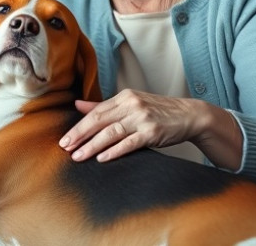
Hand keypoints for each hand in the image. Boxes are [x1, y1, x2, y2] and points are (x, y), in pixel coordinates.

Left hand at [58, 89, 204, 162]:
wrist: (190, 116)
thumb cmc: (158, 111)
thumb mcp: (131, 104)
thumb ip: (104, 106)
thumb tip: (78, 105)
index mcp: (124, 97)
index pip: (96, 112)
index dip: (78, 126)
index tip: (65, 139)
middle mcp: (131, 105)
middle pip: (99, 121)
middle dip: (80, 135)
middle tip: (65, 148)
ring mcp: (142, 118)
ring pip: (111, 132)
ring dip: (92, 146)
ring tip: (78, 156)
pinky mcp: (152, 132)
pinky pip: (129, 143)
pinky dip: (114, 151)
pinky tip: (102, 158)